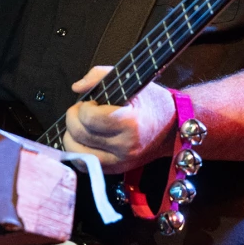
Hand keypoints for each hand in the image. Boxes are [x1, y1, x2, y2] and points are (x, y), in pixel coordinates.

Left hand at [63, 66, 177, 173]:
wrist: (172, 127)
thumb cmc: (151, 102)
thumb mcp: (132, 80)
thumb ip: (100, 75)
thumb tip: (77, 87)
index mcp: (130, 122)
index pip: (90, 118)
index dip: (84, 107)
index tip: (92, 102)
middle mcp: (125, 146)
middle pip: (80, 134)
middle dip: (73, 117)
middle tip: (82, 110)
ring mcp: (120, 161)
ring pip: (78, 151)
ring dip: (71, 134)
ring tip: (81, 124)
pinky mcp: (117, 169)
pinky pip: (85, 165)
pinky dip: (78, 151)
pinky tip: (83, 139)